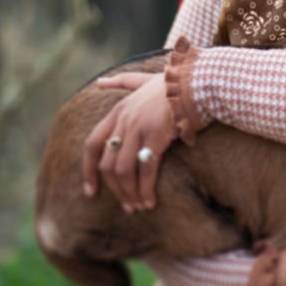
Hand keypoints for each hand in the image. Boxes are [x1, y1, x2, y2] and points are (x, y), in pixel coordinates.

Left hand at [82, 72, 174, 212]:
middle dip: (114, 189)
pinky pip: (145, 170)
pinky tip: (150, 201)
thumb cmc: (174, 82)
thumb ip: (122, 82)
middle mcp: (124, 120)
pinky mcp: (156, 136)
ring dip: (129, 192)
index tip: (91, 191)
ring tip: (138, 206)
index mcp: (118, 110)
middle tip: (126, 206)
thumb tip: (100, 82)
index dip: (88, 170)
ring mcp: (138, 128)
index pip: (92, 145)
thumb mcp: (143, 80)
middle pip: (107, 163)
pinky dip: (145, 189)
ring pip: (123, 170)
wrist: (197, 80)